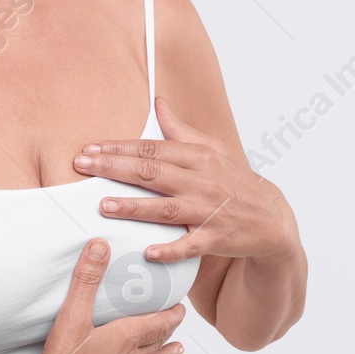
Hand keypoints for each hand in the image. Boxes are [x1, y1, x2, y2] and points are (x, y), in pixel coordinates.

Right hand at [24, 236, 185, 353]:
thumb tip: (100, 245)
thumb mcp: (72, 315)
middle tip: (179, 321)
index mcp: (126, 338)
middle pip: (157, 342)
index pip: (159, 323)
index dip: (173, 314)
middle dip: (169, 330)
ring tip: (178, 350)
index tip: (181, 306)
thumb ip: (87, 279)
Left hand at [74, 96, 295, 264]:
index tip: (90, 148)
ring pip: (166, 209)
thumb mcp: (212, 150)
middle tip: (81, 166)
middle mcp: (202, 181)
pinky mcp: (216, 239)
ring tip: (103, 205)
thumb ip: (180, 129)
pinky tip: (148, 251)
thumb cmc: (235, 182)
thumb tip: (158, 102)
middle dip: (114, 168)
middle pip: (152, 173)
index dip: (119, 148)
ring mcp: (209, 211)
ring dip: (134, 207)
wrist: (272, 218)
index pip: (152, 149)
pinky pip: (190, 245)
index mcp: (199, 157)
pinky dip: (171, 249)